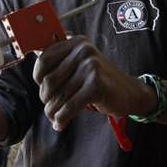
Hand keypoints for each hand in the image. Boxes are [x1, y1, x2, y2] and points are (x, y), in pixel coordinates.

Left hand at [33, 36, 152, 130]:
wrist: (131, 93)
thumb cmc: (100, 81)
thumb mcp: (80, 65)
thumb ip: (60, 64)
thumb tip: (35, 69)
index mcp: (76, 42)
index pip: (44, 60)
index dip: (38, 78)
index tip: (43, 89)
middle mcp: (83, 50)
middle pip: (49, 80)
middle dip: (46, 99)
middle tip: (51, 109)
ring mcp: (90, 66)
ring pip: (58, 96)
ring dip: (53, 112)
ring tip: (55, 119)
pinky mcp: (96, 85)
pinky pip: (69, 106)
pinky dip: (62, 119)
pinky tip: (61, 124)